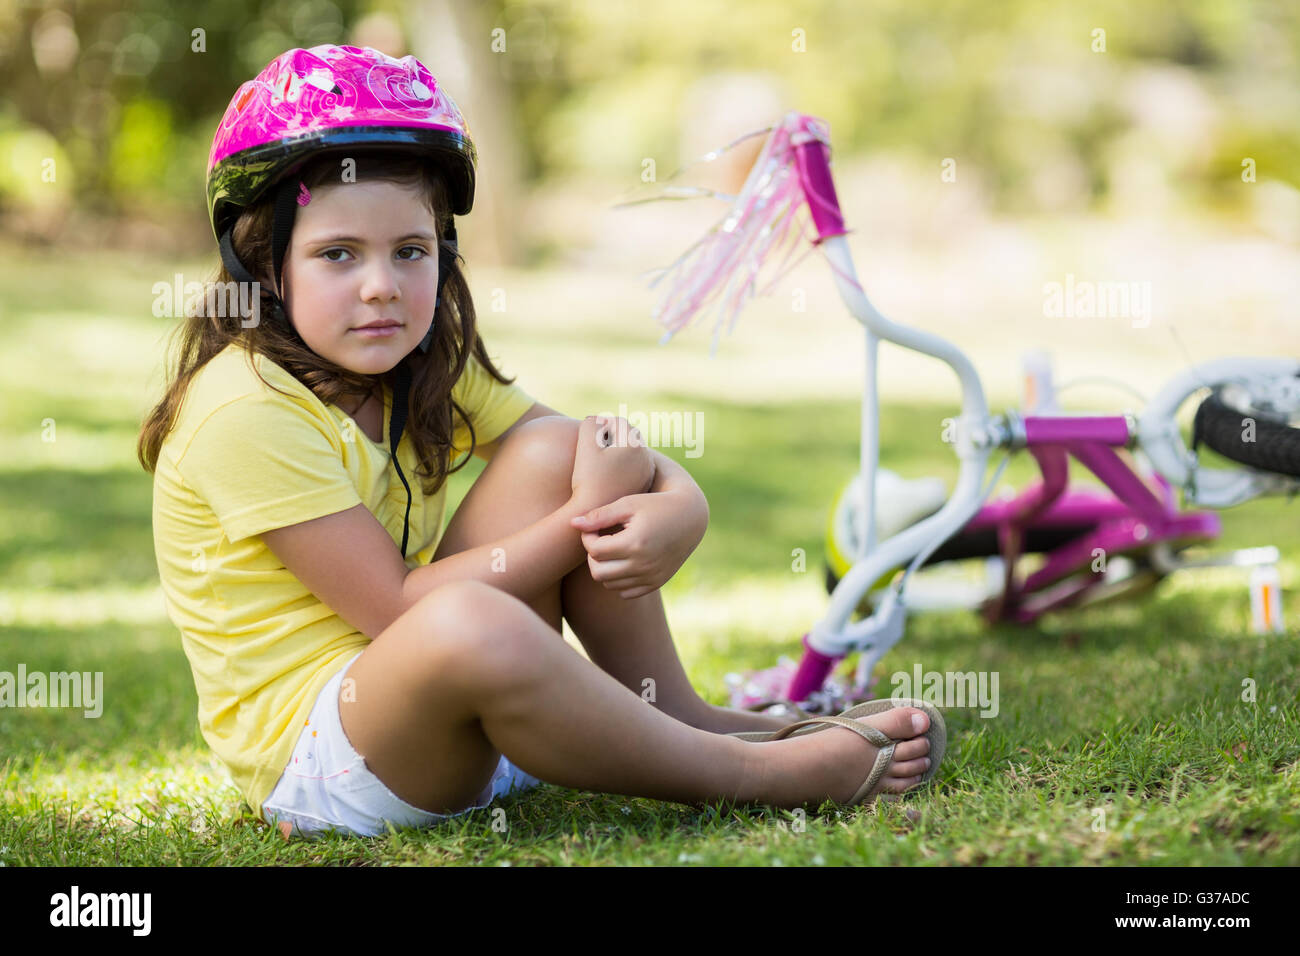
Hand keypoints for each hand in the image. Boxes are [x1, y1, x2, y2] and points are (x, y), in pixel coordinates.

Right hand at [569, 416, 655, 513]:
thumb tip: (597, 420)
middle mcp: (646, 458)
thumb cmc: (587, 478)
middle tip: (596, 440)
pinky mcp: (642, 486)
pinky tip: (608, 471)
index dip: (602, 422)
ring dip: (620, 448)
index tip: (588, 430)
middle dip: (613, 434)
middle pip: (629, 435)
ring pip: (633, 452)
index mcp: (634, 445)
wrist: (592, 511)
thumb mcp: (585, 445)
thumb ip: (591, 423)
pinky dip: (624, 463)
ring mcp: (646, 474)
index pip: (618, 422)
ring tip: (601, 456)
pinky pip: (635, 467)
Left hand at [569, 486, 706, 598]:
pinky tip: (623, 560)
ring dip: (604, 568)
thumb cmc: (654, 504)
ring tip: (611, 548)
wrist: (689, 517)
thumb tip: (573, 524)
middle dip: (593, 556)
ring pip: (609, 584)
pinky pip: (625, 592)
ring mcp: (650, 577)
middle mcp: (643, 565)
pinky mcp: (656, 584)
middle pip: (598, 572)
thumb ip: (599, 515)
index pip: (595, 550)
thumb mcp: (627, 504)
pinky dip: (619, 580)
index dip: (588, 537)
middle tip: (600, 540)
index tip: (593, 526)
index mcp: (635, 543)